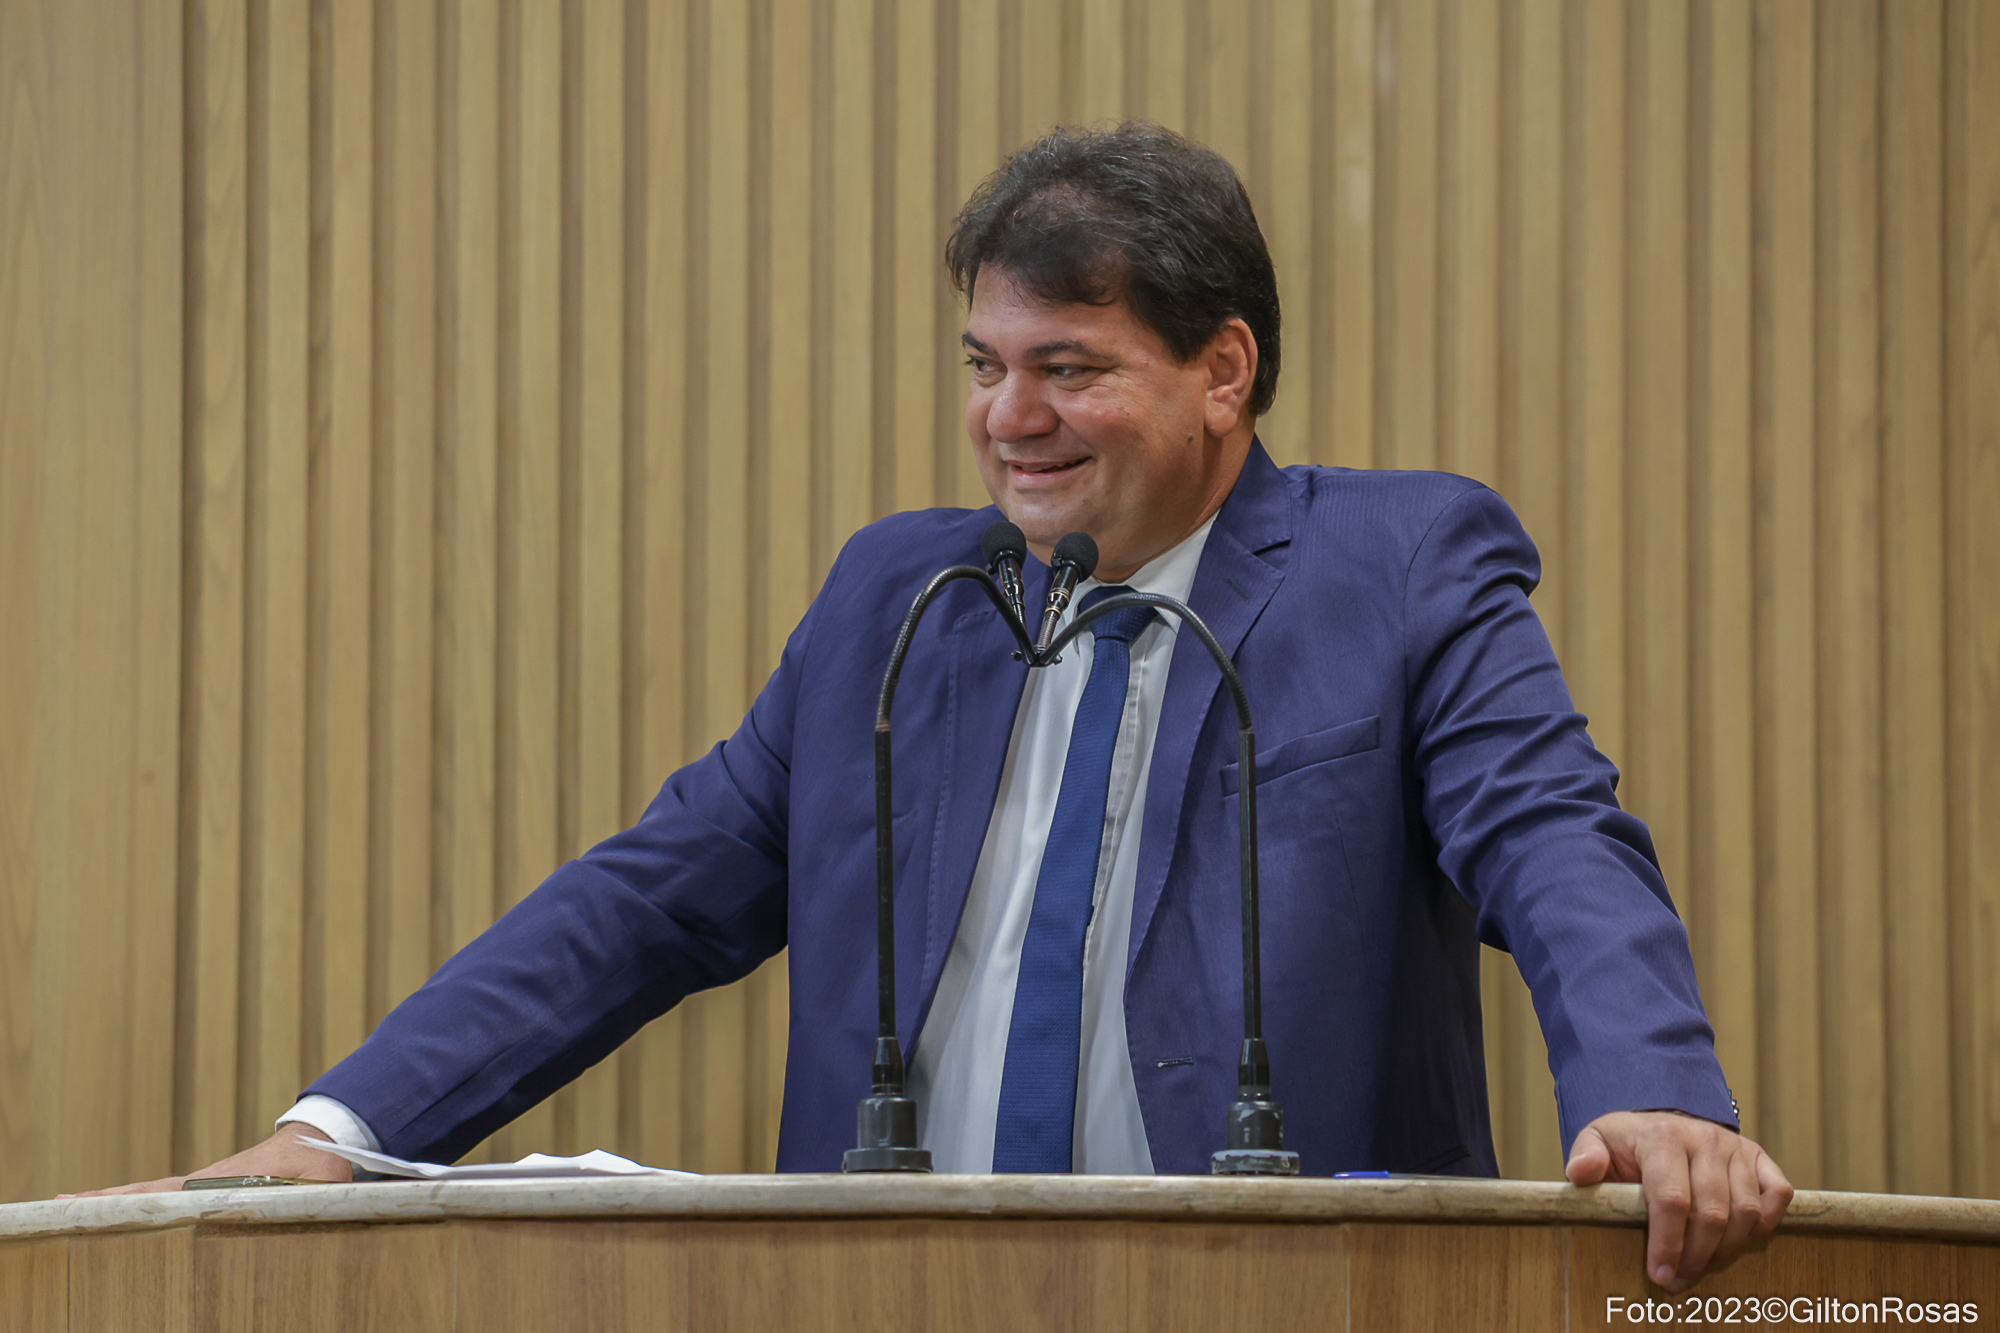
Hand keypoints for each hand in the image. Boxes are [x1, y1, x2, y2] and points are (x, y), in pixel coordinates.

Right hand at [60, 1126, 354, 1196]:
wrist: (319, 1134)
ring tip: (67, 1208)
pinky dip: (133, 1199)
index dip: (139, 1200)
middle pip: (148, 1191)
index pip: (174, 1192)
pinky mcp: (205, 1187)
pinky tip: (112, 1210)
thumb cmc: (320, 1160)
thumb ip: (312, 1197)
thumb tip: (304, 1210)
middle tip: (59, 1207)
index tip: (102, 1204)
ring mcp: (202, 1183)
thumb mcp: (321, 1180)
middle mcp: (206, 1180)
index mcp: (227, 1180)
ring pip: (150, 1192)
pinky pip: (162, 1195)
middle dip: (106, 1201)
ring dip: (112, 1201)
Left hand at [1565, 1110, 1790, 1290]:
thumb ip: (1585, 1155)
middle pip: (1712, 1213)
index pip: (1672, 1199)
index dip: (1668, 1243)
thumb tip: (1580, 1174)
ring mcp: (1736, 1147)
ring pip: (1745, 1211)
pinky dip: (1765, 1224)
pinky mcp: (1759, 1157)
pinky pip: (1778, 1194)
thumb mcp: (1597, 1141)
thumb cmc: (1628, 1143)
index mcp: (1662, 1137)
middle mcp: (1704, 1138)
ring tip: (1701, 1266)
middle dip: (1695, 1255)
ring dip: (1726, 1249)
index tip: (1660, 1274)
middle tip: (1678, 1279)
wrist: (1660, 1121)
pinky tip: (1738, 1241)